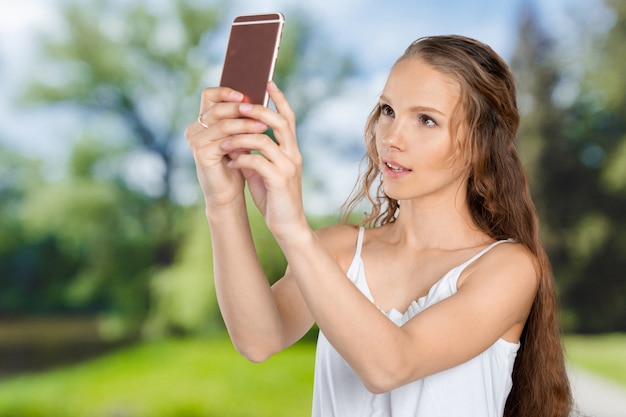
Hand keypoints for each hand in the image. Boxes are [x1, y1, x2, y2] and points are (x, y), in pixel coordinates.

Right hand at [184, 87, 268, 208]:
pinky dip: (242, 138)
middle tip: (260, 108)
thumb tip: (259, 98)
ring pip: (223, 124)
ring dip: (245, 124)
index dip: (225, 91)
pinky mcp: (200, 153)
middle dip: (240, 108)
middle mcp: (194, 128)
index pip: (209, 95)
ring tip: (264, 125)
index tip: (245, 93)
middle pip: (217, 108)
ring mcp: (195, 140)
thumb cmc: (235, 163)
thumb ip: (241, 119)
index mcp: (202, 120)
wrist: (227, 192)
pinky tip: (256, 139)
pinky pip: (224, 140)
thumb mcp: (239, 136)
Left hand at [220, 82, 307, 239]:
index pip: (288, 118)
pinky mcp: (280, 181)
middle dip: (258, 111)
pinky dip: (242, 159)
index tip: (267, 82)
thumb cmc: (274, 197)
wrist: (288, 226)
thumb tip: (237, 137)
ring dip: (241, 138)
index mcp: (291, 150)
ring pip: (265, 140)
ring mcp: (288, 167)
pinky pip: (258, 162)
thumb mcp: (264, 171)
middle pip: (279, 122)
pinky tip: (232, 162)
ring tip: (224, 142)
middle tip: (240, 106)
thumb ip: (256, 153)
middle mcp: (293, 155)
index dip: (279, 99)